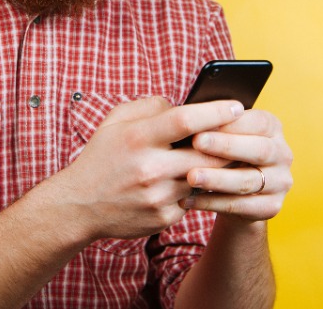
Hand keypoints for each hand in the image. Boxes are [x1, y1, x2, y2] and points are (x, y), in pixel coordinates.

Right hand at [53, 97, 245, 241]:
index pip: (186, 119)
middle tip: (242, 134)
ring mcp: (157, 196)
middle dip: (228, 142)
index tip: (237, 105)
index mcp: (137, 137)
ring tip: (224, 156)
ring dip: (217, 167)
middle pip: (206, 152)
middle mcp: (149, 167)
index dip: (216, 111)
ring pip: (205, 177)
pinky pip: (193, 199)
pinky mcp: (163, 217)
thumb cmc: (102, 155)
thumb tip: (186, 105)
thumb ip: (150, 106)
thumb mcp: (116, 120)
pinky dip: (197, 188)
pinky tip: (194, 180)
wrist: (80, 205)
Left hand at [180, 108, 292, 221]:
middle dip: (225, 146)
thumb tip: (187, 116)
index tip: (202, 124)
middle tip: (196, 143)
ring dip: (216, 178)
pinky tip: (189, 199)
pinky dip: (212, 203)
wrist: (232, 192)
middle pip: (259, 150)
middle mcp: (282, 154)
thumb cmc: (222, 152)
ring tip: (190, 176)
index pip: (258, 122)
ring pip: (248, 181)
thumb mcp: (222, 134)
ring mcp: (280, 182)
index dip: (230, 123)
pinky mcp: (271, 207)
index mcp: (272, 128)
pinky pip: (240, 206)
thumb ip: (214, 125)